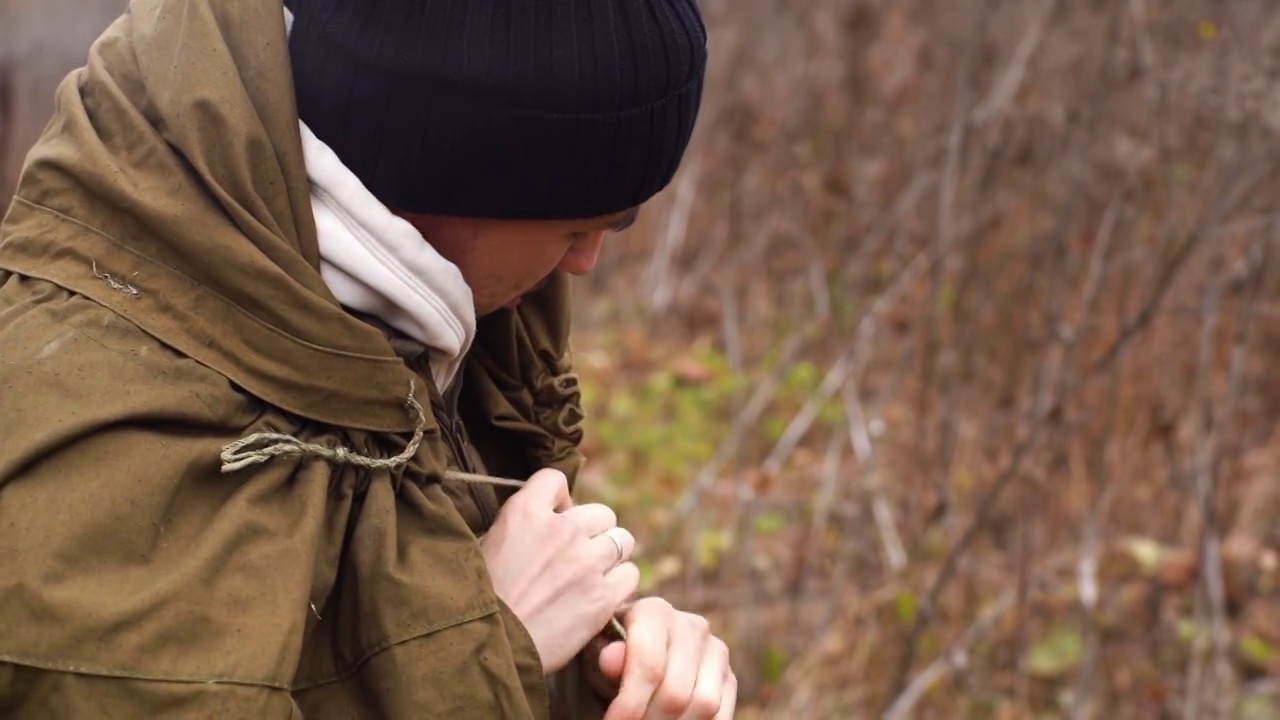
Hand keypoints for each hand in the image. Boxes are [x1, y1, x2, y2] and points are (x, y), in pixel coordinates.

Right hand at [480, 468, 638, 672]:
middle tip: (578, 556)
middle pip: (601, 513)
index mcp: (525, 512)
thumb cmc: (480, 601)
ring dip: (610, 556)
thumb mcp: (487, 546)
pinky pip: (630, 575)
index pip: (556, 479)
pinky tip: (601, 596)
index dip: (559, 499)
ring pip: (622, 540)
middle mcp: (561, 530)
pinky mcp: (602, 597)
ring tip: (592, 576)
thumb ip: (520, 525)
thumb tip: (544, 519)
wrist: (483, 649)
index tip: (556, 517)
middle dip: (592, 532)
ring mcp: (586, 563)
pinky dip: (619, 584)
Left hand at [597, 598, 736, 718]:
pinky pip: (722, 714)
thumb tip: (610, 659)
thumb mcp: (597, 658)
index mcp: (655, 611)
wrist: (640, 663)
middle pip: (676, 691)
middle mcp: (692, 625)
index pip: (649, 664)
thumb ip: (603, 657)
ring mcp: (716, 650)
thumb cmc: (611, 663)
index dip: (629, 704)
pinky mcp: (728, 677)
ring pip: (704, 705)